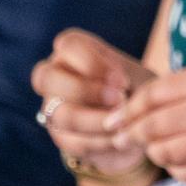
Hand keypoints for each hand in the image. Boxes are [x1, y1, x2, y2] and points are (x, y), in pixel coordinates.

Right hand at [30, 29, 154, 177]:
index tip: (122, 79)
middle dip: (86, 90)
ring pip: (61, 114)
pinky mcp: (60, 136)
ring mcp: (52, 107)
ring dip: (95, 120)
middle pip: (48, 77)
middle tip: (121, 98)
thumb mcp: (134, 75)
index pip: (67, 44)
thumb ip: (122, 77)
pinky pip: (72, 141)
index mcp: (73, 51)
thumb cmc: (136, 87)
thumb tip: (115, 94)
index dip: (91, 62)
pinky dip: (100, 142)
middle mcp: (55, 75)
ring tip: (124, 122)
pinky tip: (120, 138)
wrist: (137, 122)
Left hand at [106, 62, 185, 184]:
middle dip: (134, 136)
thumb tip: (145, 107)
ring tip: (164, 151)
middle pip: (151, 127)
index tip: (115, 121)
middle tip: (129, 141)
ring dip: (159, 155)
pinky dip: (182, 172)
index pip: (149, 95)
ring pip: (167, 155)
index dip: (127, 111)